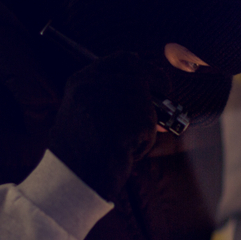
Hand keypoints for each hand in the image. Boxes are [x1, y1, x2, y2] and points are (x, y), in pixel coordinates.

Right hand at [48, 52, 166, 199]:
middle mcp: (95, 84)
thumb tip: (153, 99)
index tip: (151, 78)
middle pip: (141, 71)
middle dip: (158, 82)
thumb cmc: (81, 155)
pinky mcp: (129, 116)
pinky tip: (126, 152)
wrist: (74, 179)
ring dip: (145, 123)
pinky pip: (149, 126)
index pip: (122, 59)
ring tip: (127, 143)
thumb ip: (111, 100)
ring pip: (146, 101)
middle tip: (166, 97)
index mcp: (82, 82)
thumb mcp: (85, 116)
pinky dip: (144, 142)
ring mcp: (112, 98)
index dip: (142, 68)